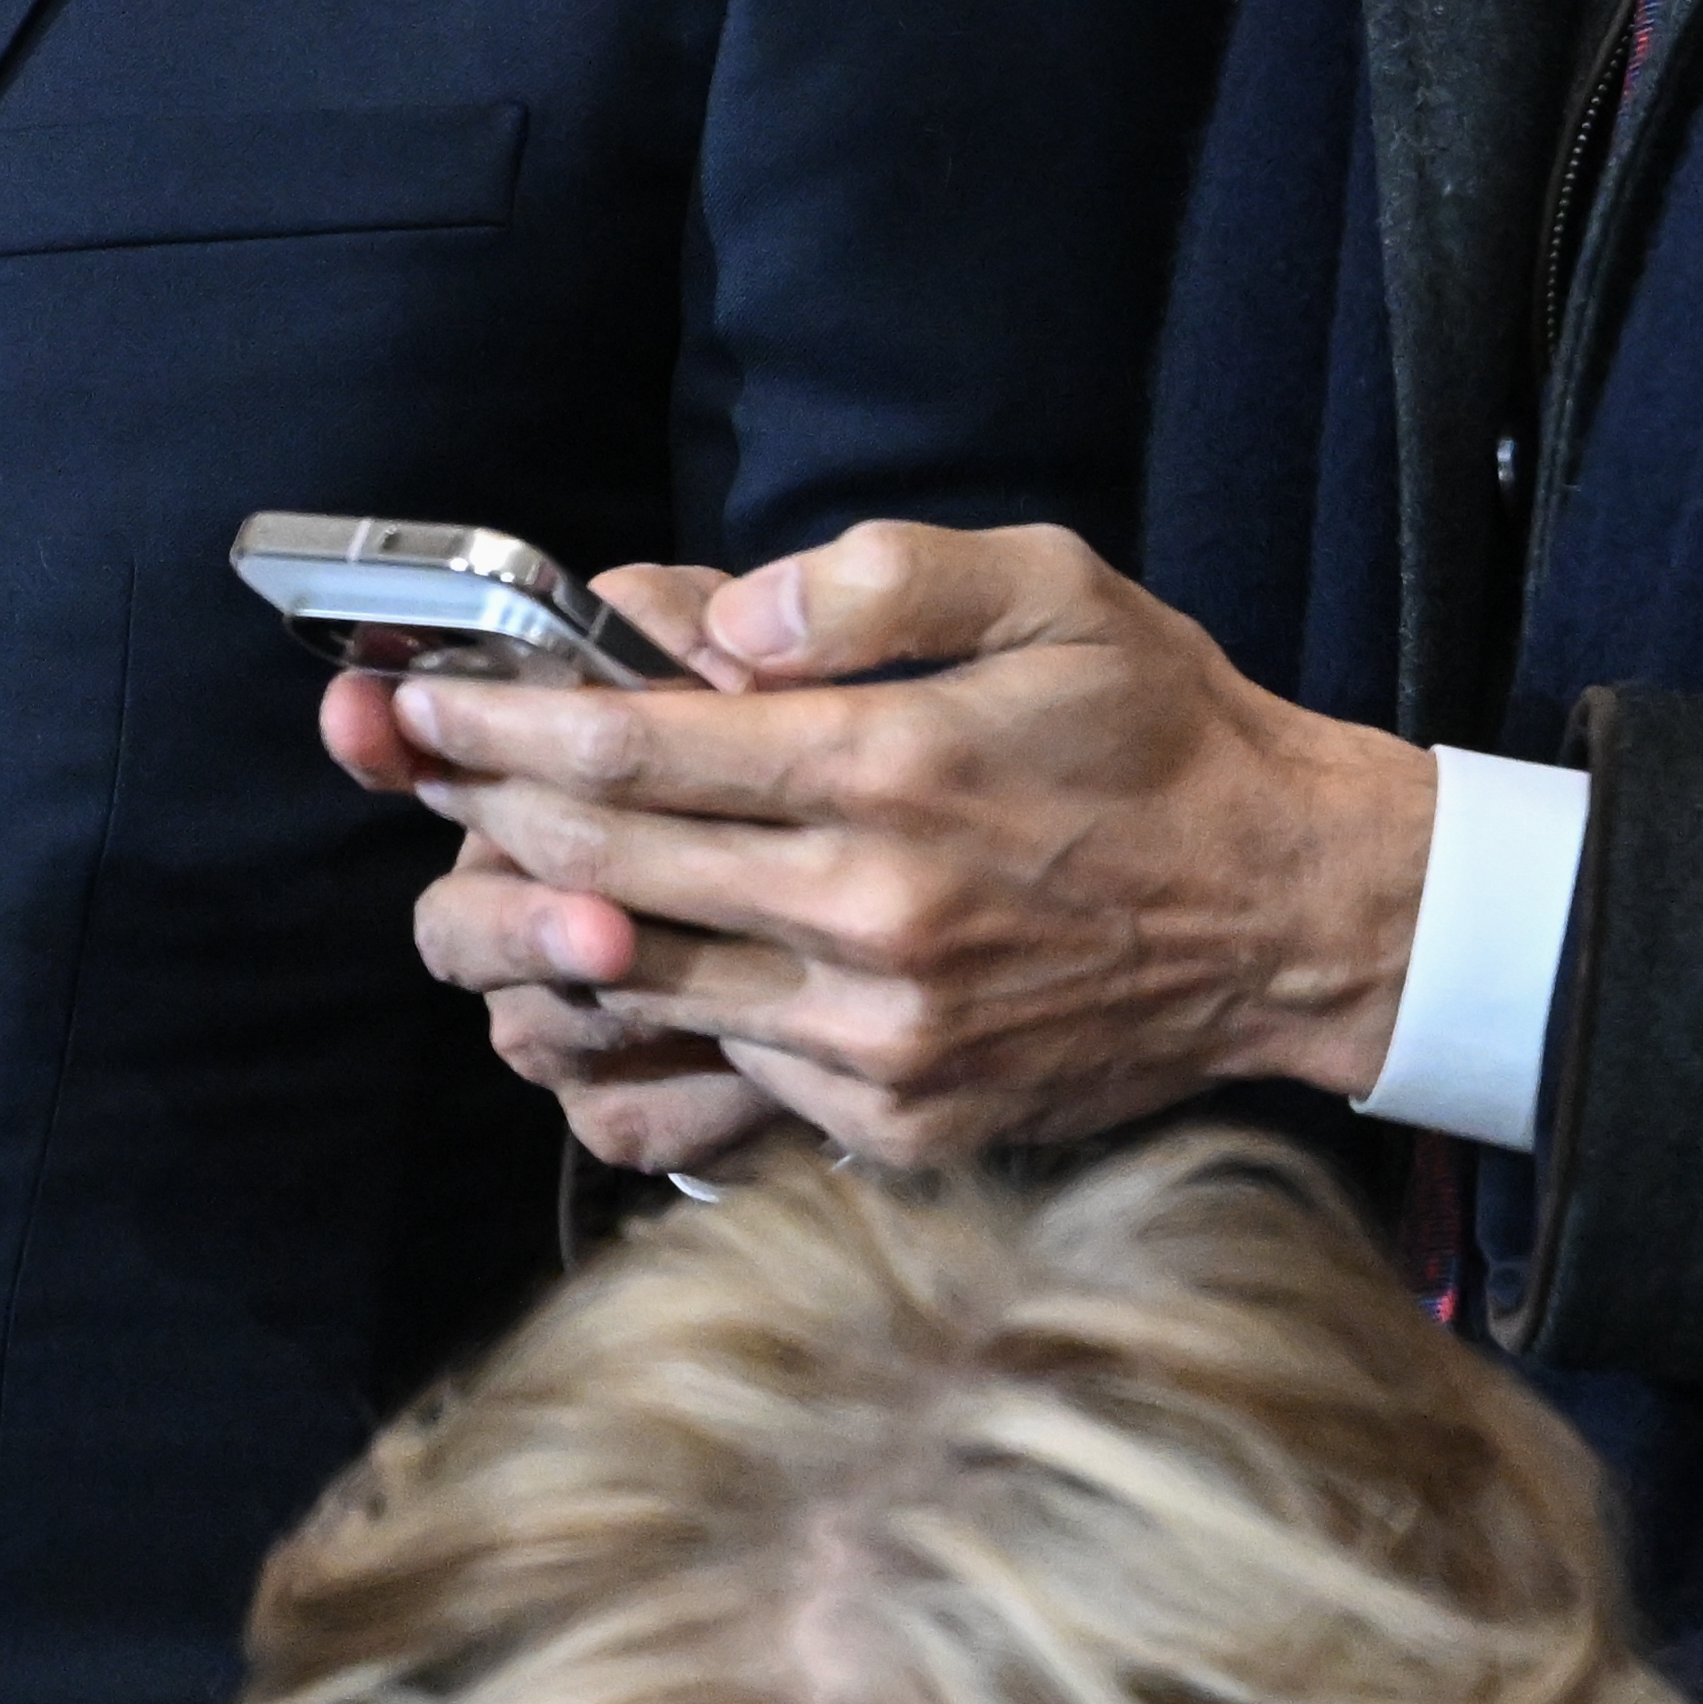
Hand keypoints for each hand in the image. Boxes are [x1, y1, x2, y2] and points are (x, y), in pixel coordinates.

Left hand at [339, 521, 1434, 1170]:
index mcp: (891, 773)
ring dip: (536, 933)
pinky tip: (600, 981)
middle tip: (408, 771)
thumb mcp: (1048, 587)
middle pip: (605, 872)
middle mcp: (872, 918)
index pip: (635, 750)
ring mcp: (882, 1042)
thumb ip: (877, 580)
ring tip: (478, 874)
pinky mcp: (899, 1123)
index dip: (501, 726)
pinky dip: (643, 1034)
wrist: (1294, 917)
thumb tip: (724, 620)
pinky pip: (722, 1084)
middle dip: (479, 818)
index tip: (420, 703)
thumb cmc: (1162, 733)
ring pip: (645, 991)